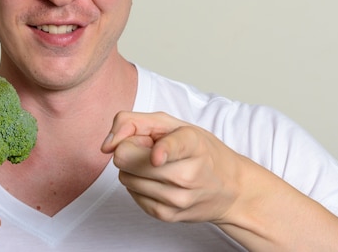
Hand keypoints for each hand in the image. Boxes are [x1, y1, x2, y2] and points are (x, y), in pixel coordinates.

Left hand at [101, 111, 245, 225]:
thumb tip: (107, 146)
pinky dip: (138, 183)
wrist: (230, 189)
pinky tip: (157, 179)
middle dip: (130, 149)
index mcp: (193, 143)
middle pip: (127, 160)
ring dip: (133, 167)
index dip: (162, 151)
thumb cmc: (200, 150)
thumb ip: (133, 122)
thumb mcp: (173, 124)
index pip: (173, 147)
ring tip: (157, 164)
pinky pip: (130, 194)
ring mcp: (177, 198)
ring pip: (124, 177)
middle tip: (151, 148)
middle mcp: (187, 174)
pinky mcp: (167, 215)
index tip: (157, 157)